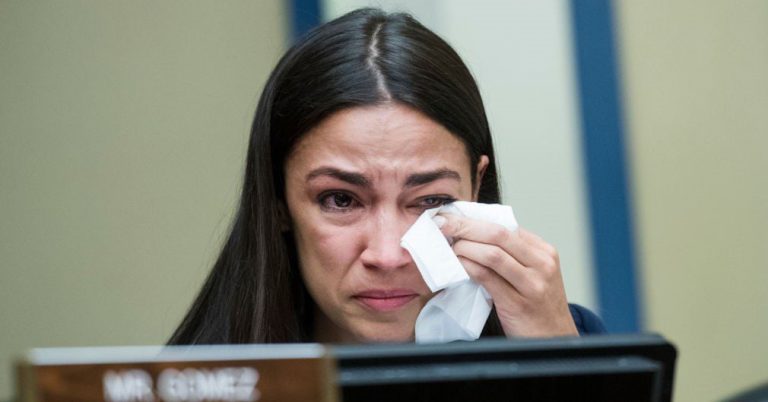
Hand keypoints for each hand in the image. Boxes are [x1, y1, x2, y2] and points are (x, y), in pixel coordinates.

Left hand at [437, 213, 577, 337]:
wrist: (555, 340)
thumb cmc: (537, 306)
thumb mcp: (534, 275)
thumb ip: (512, 256)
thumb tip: (472, 236)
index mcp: (544, 251)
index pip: (506, 225)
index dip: (475, 219)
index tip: (452, 216)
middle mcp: (542, 264)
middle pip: (498, 234)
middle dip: (465, 226)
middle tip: (442, 224)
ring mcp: (532, 284)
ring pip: (492, 254)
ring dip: (464, 246)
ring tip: (448, 246)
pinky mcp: (518, 303)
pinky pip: (487, 277)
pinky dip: (468, 266)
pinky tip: (457, 264)